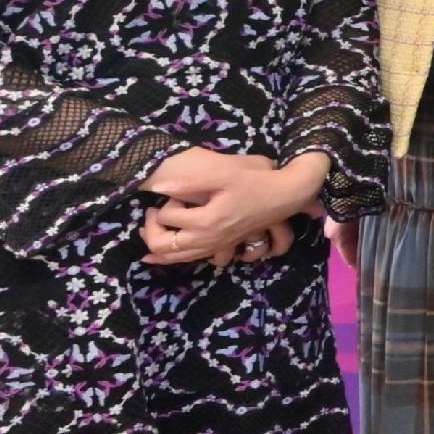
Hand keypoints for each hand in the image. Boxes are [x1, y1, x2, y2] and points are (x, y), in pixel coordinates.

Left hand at [141, 149, 323, 265]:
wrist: (286, 194)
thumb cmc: (255, 181)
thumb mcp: (223, 174)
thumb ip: (190, 182)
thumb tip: (157, 188)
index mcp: (206, 221)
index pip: (165, 220)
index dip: (159, 207)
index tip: (165, 195)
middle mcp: (209, 239)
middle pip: (164, 246)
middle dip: (150, 231)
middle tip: (151, 214)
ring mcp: (218, 245)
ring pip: (178, 258)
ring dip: (159, 249)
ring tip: (148, 234)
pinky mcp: (225, 245)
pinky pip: (195, 259)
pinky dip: (178, 258)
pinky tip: (170, 253)